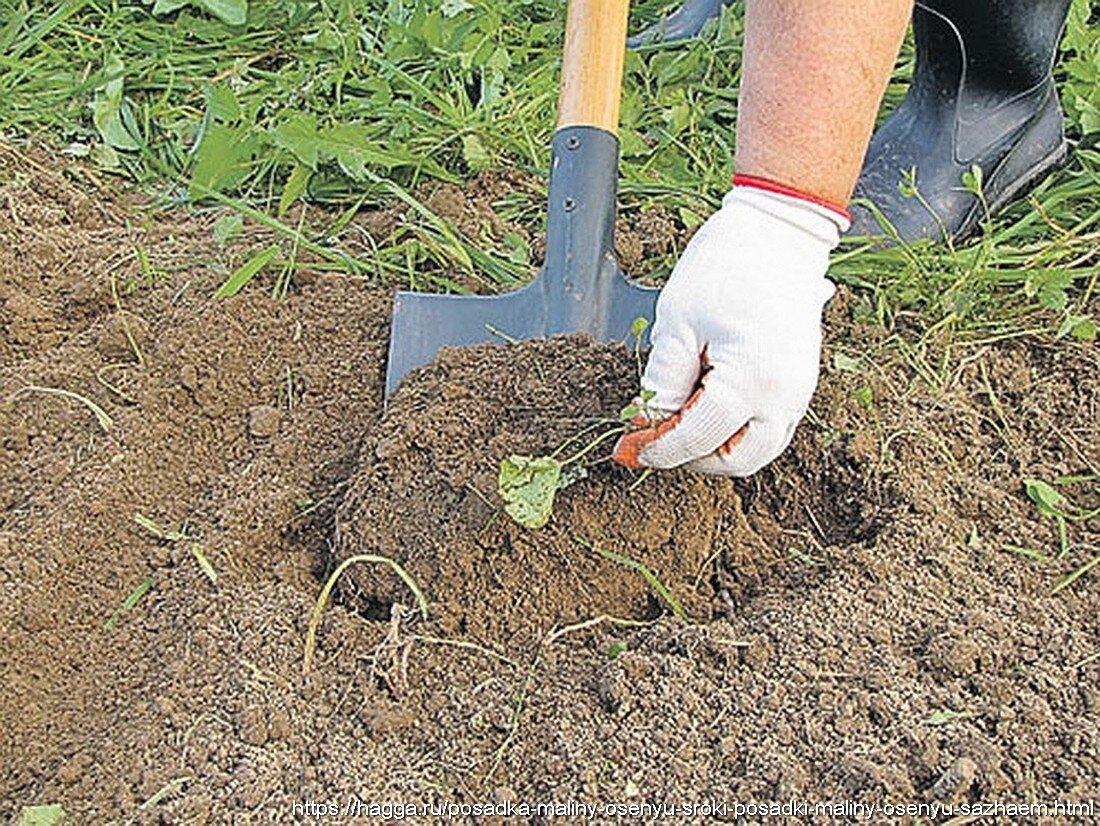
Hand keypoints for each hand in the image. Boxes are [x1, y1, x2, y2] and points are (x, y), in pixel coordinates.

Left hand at [613, 182, 847, 475]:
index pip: (696, 440)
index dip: (657, 449)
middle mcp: (784, 398)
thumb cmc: (726, 268)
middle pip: (735, 462)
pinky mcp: (801, 383)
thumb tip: (648, 423)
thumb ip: (664, 381)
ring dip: (717, 448)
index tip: (627, 449)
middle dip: (691, 457)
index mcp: (751, 383)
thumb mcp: (678, 323)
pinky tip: (707, 405)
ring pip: (758, 451)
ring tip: (681, 420)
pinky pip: (770, 426)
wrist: (779, 232)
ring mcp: (799, 393)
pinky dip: (738, 430)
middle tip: (655, 438)